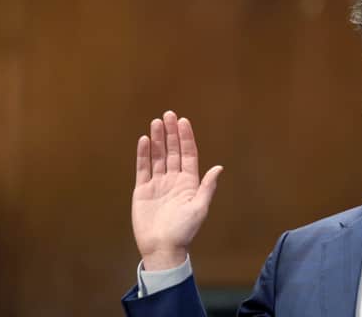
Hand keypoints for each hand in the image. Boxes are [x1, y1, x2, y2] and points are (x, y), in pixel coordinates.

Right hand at [131, 110, 222, 269]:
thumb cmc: (183, 231)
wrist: (162, 248)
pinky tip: (144, 141)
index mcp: (189, 182)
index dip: (186, 138)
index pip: (188, 154)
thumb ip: (207, 187)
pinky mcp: (143, 190)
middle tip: (168, 114)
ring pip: (158, 156)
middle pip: (172, 151)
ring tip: (156, 122)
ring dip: (158, 140)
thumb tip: (218, 167)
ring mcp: (158, 184)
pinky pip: (143, 168)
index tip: (183, 121)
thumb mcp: (199, 208)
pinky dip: (143, 154)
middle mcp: (174, 180)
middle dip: (171, 133)